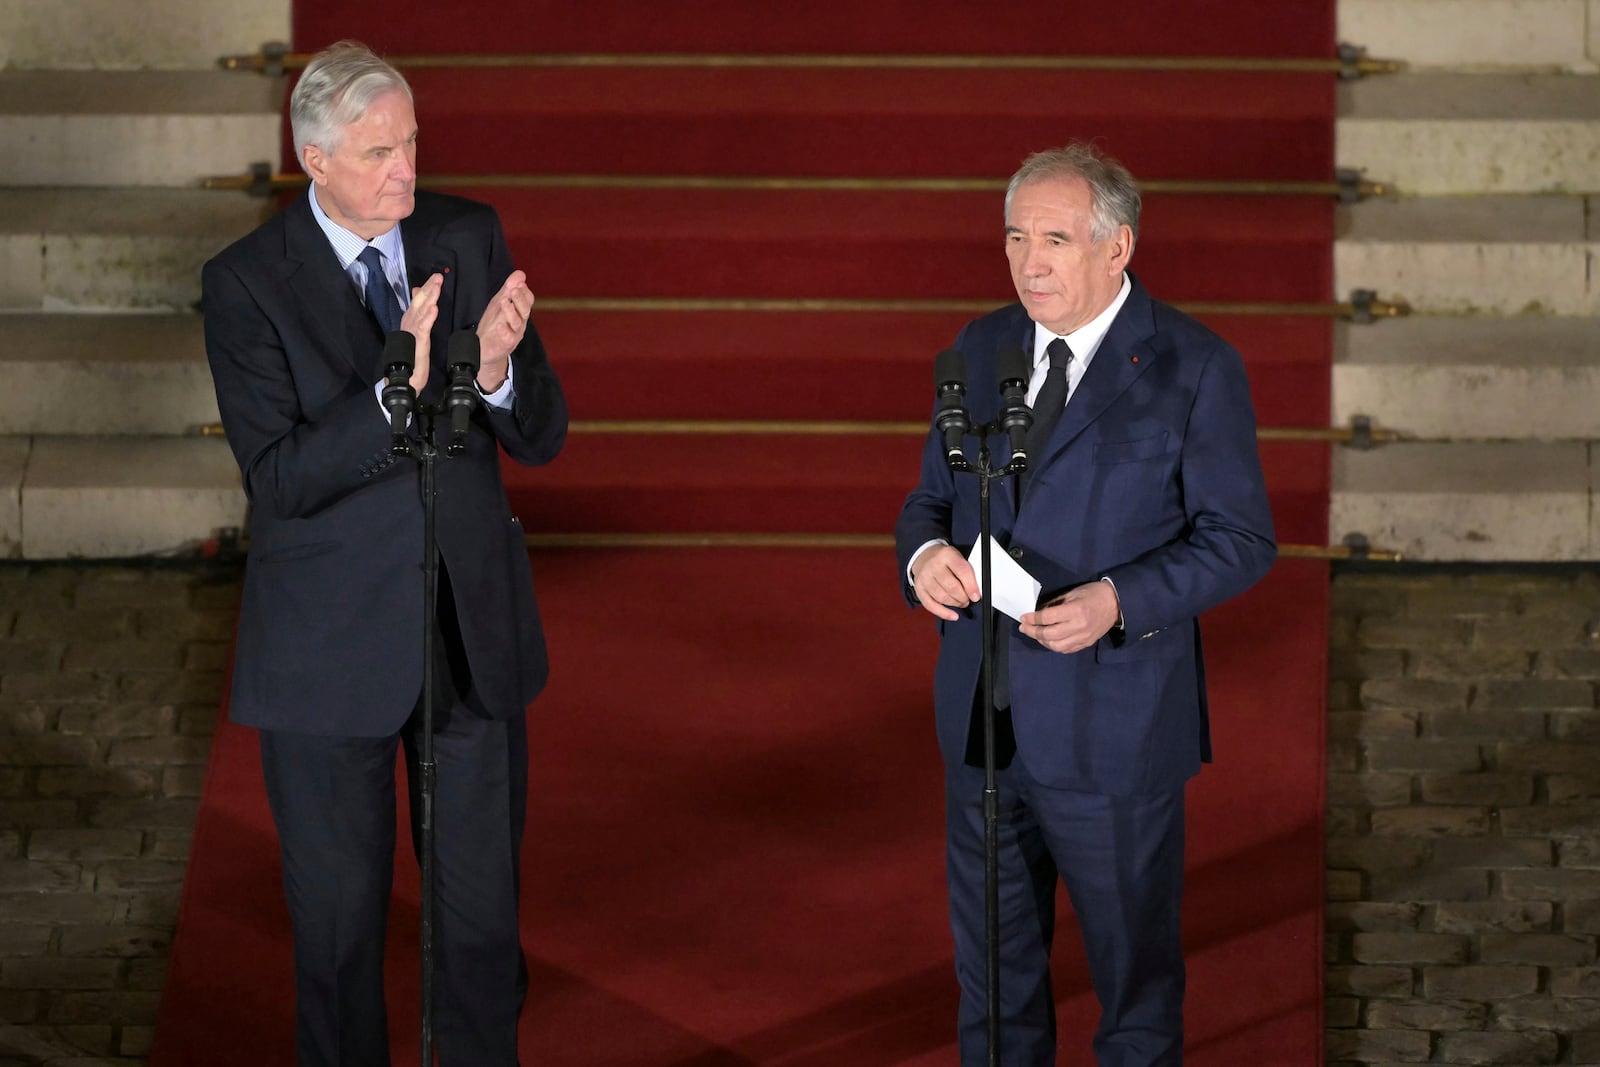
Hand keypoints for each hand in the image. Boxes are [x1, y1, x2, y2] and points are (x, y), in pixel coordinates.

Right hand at [402, 273, 444, 392]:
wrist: (403, 377)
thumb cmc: (410, 356)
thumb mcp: (416, 332)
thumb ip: (418, 313)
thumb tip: (418, 294)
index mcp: (411, 321)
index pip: (420, 301)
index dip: (427, 288)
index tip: (436, 277)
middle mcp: (410, 324)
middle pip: (420, 302)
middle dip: (429, 288)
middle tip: (438, 277)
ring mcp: (413, 332)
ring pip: (422, 311)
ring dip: (429, 298)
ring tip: (437, 287)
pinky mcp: (418, 343)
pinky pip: (423, 328)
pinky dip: (428, 318)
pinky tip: (434, 309)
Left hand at [475, 270, 534, 391]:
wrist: (484, 347)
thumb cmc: (494, 323)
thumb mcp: (500, 303)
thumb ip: (509, 288)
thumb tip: (520, 273)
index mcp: (519, 311)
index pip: (528, 300)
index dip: (524, 291)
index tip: (518, 282)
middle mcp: (520, 322)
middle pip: (525, 310)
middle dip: (520, 299)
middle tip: (513, 289)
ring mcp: (514, 333)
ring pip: (517, 322)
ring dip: (511, 311)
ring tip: (503, 301)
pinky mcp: (506, 344)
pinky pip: (508, 338)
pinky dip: (504, 331)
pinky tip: (499, 324)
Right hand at [911, 545, 979, 621]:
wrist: (924, 556)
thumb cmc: (945, 560)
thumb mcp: (958, 558)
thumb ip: (967, 572)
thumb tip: (975, 591)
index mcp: (947, 555)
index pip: (962, 571)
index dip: (971, 586)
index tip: (976, 596)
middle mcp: (934, 565)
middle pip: (951, 587)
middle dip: (963, 597)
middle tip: (968, 599)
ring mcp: (924, 577)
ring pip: (942, 597)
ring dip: (955, 604)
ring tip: (960, 602)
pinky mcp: (919, 589)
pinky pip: (930, 605)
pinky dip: (943, 613)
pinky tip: (952, 615)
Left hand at [1019, 581, 1119, 653]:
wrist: (1117, 604)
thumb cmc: (1094, 594)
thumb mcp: (1073, 593)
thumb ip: (1055, 604)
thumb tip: (1039, 612)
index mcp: (1075, 611)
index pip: (1048, 618)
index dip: (1032, 618)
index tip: (1023, 617)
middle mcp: (1078, 626)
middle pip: (1049, 634)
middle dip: (1033, 632)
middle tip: (1024, 628)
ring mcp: (1083, 637)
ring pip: (1056, 646)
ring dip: (1042, 641)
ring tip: (1035, 634)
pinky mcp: (1086, 643)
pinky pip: (1066, 649)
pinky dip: (1054, 646)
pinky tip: (1048, 640)